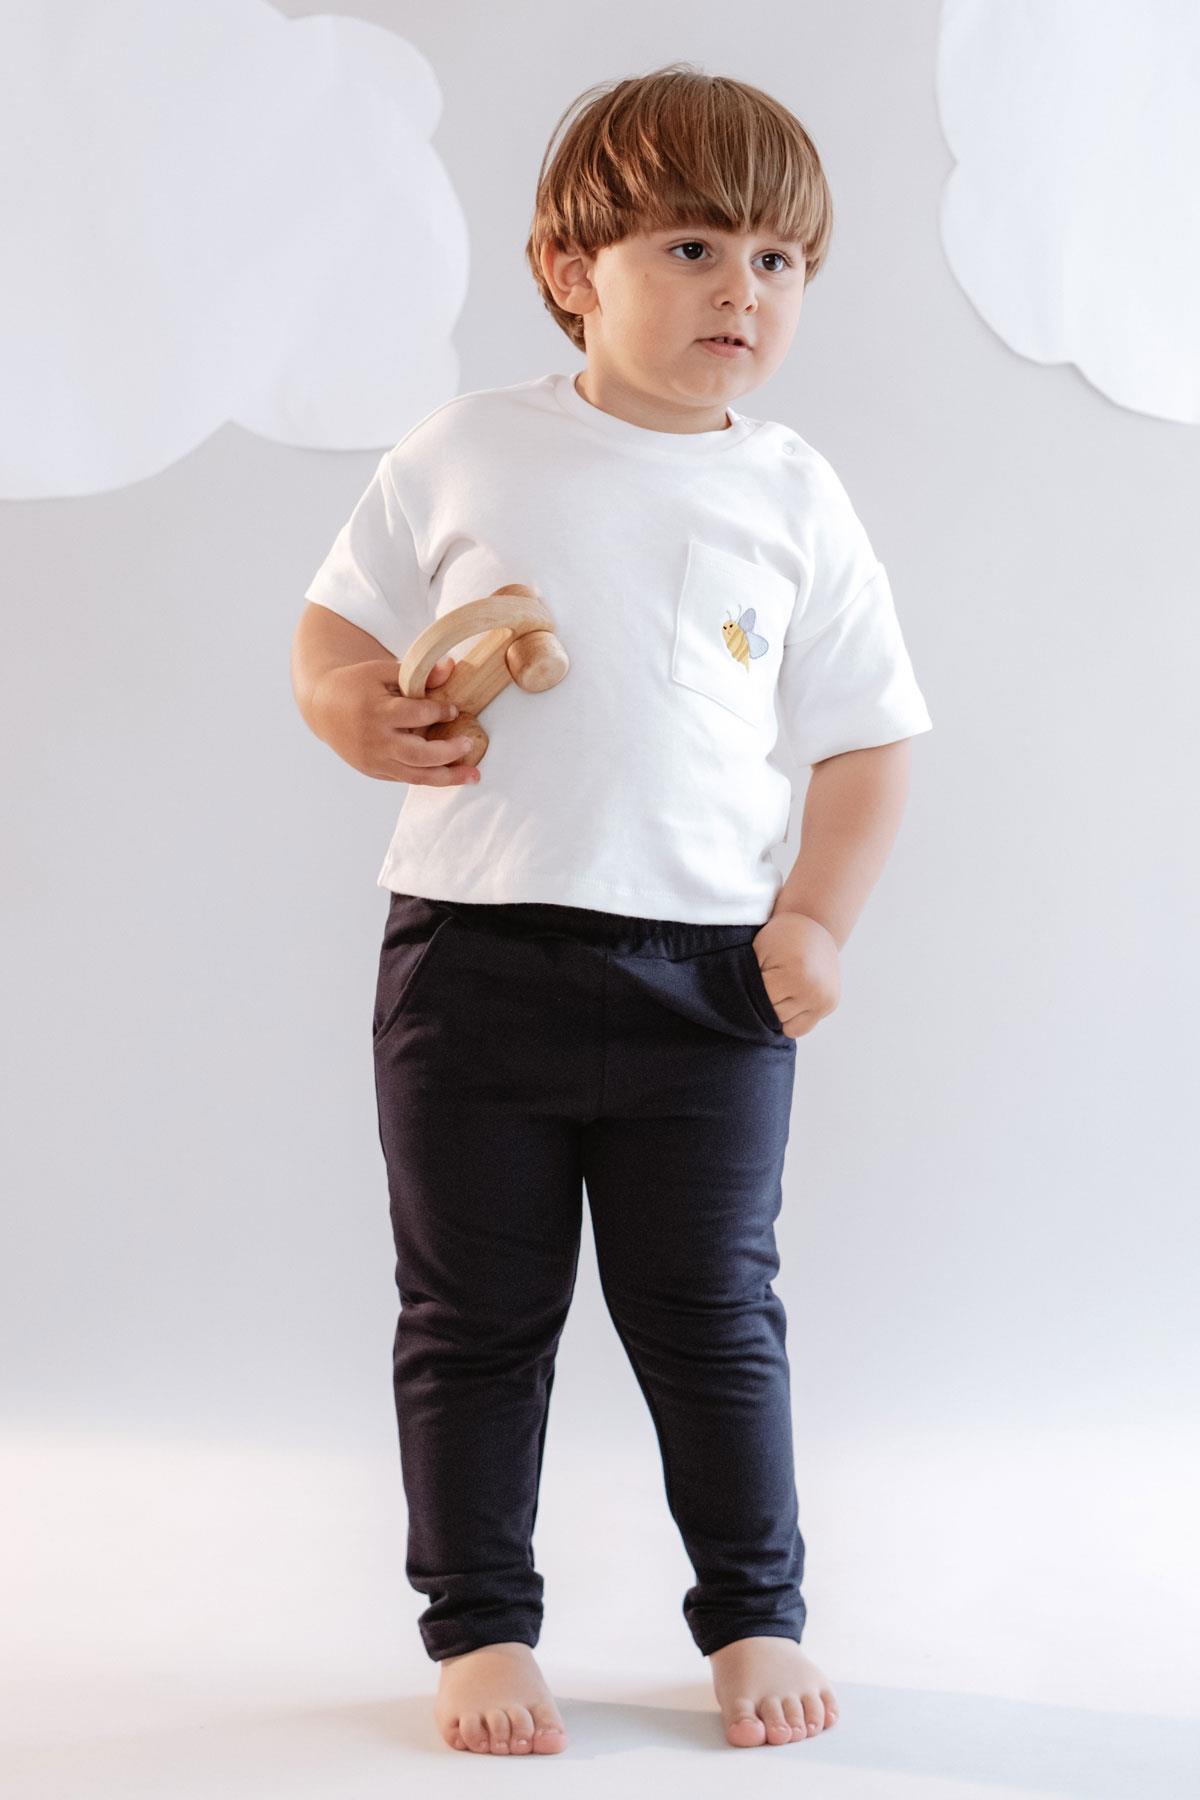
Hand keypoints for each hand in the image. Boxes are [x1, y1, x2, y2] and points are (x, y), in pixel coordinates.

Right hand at [310, 654, 479, 783]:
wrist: (322, 707)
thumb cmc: (357, 684)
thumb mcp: (383, 671)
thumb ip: (418, 673)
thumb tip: (451, 666)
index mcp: (376, 710)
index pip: (416, 715)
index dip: (439, 711)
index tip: (453, 709)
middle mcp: (375, 740)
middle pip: (419, 754)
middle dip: (449, 752)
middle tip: (470, 743)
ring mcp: (374, 759)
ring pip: (416, 775)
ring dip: (448, 777)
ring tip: (474, 776)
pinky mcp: (374, 771)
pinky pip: (407, 778)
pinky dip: (430, 778)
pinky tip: (450, 775)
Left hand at [751, 911, 840, 1038]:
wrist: (815, 926)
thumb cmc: (781, 938)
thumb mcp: (759, 951)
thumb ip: (750, 979)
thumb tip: (741, 1011)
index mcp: (796, 974)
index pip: (761, 1000)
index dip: (752, 990)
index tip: (757, 975)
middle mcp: (814, 990)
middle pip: (774, 1015)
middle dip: (766, 1001)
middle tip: (771, 981)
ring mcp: (824, 1000)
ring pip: (787, 1026)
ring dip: (779, 1012)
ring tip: (781, 990)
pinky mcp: (830, 1005)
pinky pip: (801, 1028)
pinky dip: (792, 1018)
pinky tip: (791, 999)